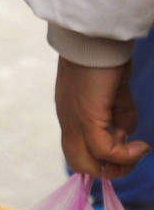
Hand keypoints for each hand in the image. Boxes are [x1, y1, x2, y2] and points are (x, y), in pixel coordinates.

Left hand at [56, 57, 149, 178]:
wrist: (95, 38)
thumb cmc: (105, 61)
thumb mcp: (114, 96)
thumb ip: (118, 117)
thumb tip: (125, 135)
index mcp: (71, 115)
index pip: (77, 153)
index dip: (103, 162)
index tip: (127, 153)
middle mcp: (68, 121)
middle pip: (79, 164)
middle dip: (111, 170)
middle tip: (133, 157)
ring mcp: (74, 120)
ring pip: (85, 163)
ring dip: (118, 164)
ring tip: (136, 148)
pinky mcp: (86, 115)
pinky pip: (103, 150)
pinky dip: (125, 155)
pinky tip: (141, 146)